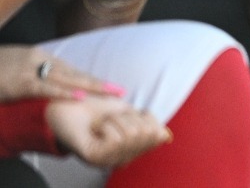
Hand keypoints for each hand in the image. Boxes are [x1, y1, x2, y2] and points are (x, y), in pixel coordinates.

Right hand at [0, 46, 124, 101]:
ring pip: (66, 79)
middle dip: (97, 83)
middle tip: (119, 90)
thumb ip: (34, 74)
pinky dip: (63, 93)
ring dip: (90, 87)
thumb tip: (51, 84)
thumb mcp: (15, 68)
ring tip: (109, 93)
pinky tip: (79, 98)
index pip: (70, 69)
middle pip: (74, 73)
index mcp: (38, 56)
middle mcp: (38, 59)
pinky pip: (45, 88)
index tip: (108, 86)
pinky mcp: (19, 82)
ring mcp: (29, 69)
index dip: (90, 78)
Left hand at [44, 96, 170, 168]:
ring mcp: (109, 160)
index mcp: (133, 150)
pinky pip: (116, 139)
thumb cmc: (96, 109)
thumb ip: (149, 125)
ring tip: (101, 124)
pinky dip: (107, 126)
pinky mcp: (95, 158)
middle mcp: (123, 159)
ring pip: (132, 134)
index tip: (127, 116)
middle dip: (130, 117)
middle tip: (111, 120)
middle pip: (147, 133)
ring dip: (116, 120)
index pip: (159, 133)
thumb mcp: (130, 113)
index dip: (145, 117)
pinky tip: (95, 130)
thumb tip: (165, 136)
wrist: (67, 104)